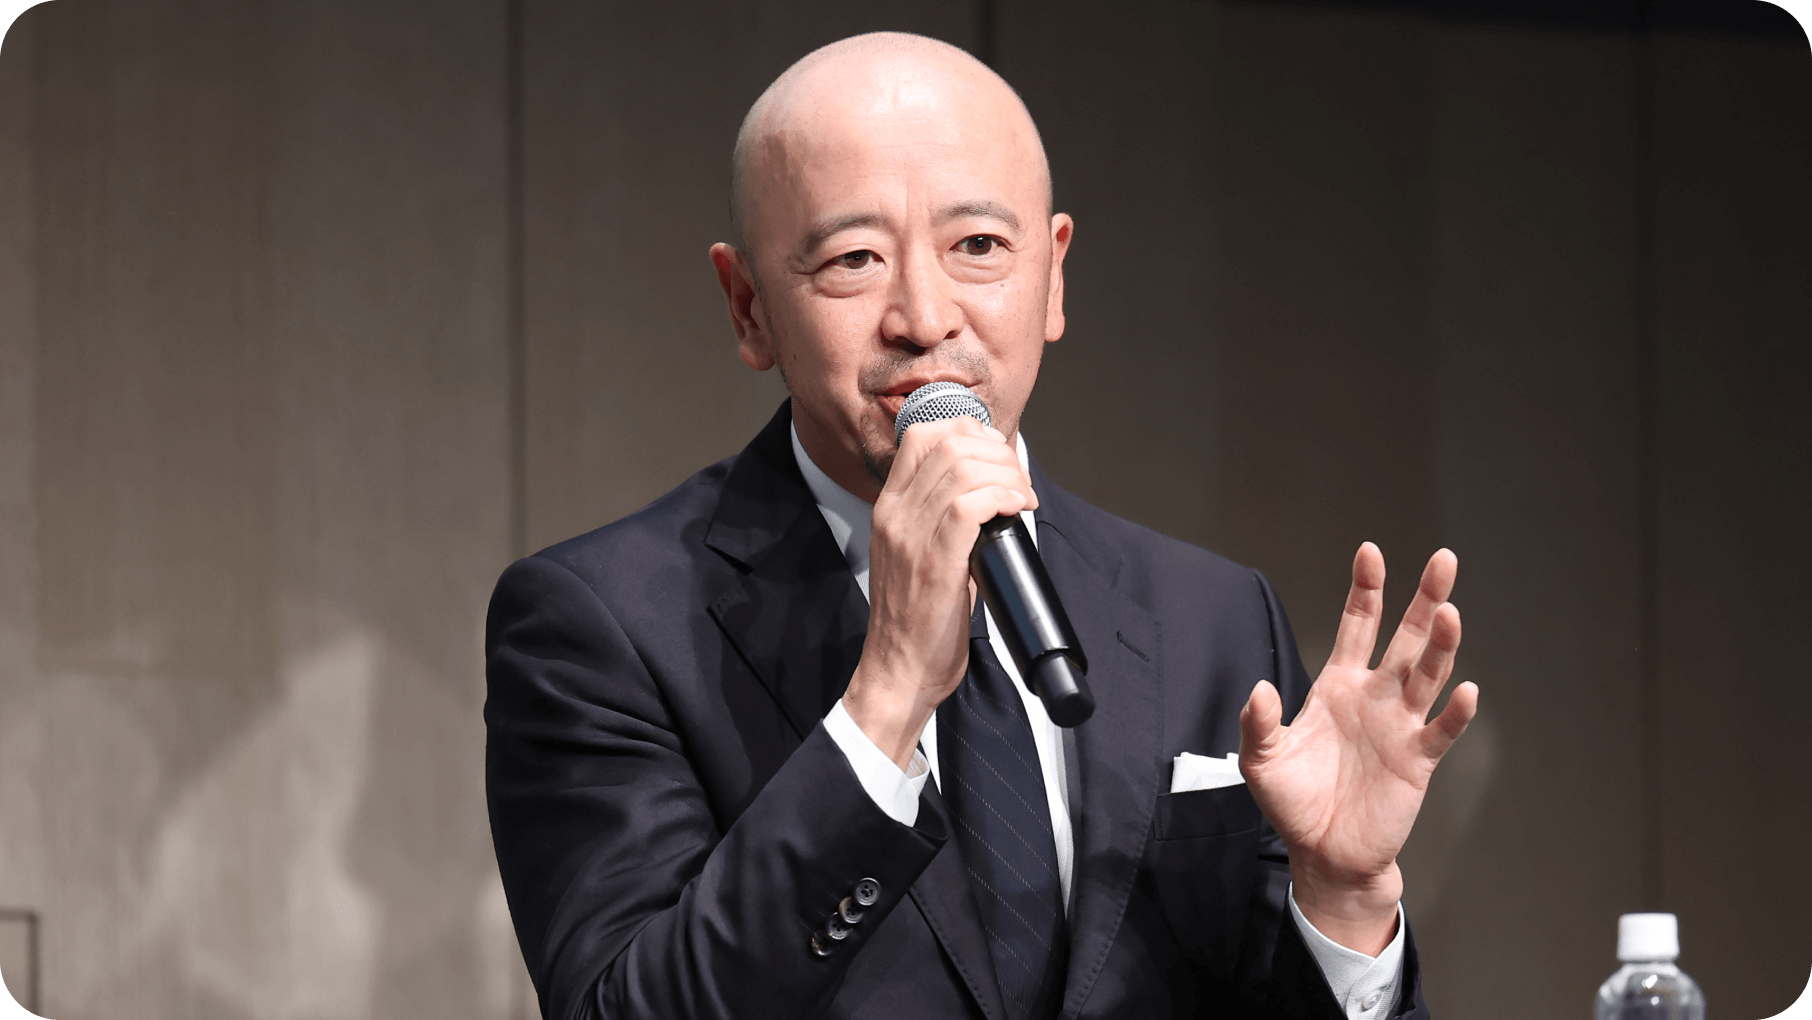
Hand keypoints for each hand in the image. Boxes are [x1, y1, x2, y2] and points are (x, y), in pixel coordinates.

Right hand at [843, 416, 1037, 768]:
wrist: (899, 670)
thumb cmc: (917, 620)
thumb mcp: (919, 555)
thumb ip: (943, 520)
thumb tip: (993, 495)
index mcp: (889, 508)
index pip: (921, 435)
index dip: (968, 431)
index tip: (997, 454)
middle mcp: (895, 514)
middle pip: (949, 442)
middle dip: (996, 450)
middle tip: (1018, 479)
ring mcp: (912, 536)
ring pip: (964, 467)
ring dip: (1007, 474)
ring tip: (1023, 497)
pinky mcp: (936, 561)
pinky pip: (972, 504)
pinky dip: (1003, 496)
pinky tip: (1018, 509)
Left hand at [1238, 543, 1476, 954]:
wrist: (1323, 852)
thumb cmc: (1294, 802)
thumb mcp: (1261, 760)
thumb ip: (1257, 722)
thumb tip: (1260, 688)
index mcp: (1338, 685)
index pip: (1357, 626)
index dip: (1365, 590)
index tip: (1370, 551)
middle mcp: (1375, 697)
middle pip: (1406, 638)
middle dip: (1424, 599)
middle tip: (1443, 559)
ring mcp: (1399, 726)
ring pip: (1427, 675)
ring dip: (1440, 645)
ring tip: (1449, 611)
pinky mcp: (1416, 761)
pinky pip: (1439, 732)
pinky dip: (1453, 712)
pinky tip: (1463, 690)